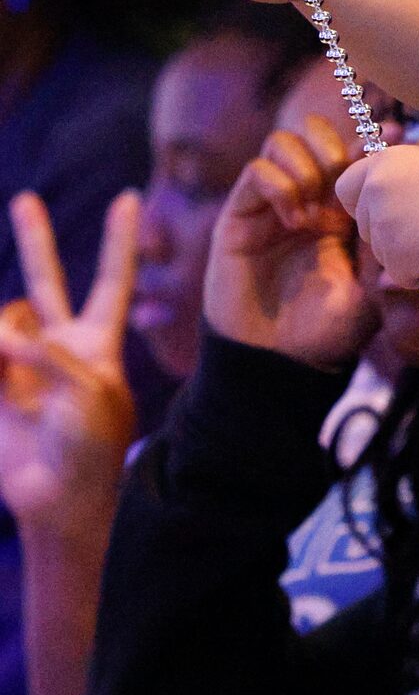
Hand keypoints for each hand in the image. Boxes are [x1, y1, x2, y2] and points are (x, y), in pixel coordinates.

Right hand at [0, 192, 137, 534]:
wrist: (59, 498)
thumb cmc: (90, 444)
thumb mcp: (89, 389)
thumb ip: (49, 352)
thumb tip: (2, 335)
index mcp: (98, 341)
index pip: (113, 278)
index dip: (118, 239)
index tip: (130, 196)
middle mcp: (59, 343)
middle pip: (47, 279)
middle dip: (35, 239)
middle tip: (24, 199)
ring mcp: (21, 361)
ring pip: (5, 317)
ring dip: (7, 340)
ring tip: (12, 370)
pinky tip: (5, 373)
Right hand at [205, 115, 376, 369]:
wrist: (281, 361)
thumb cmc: (330, 328)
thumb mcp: (374, 284)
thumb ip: (385, 241)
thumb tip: (402, 199)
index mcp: (343, 208)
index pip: (353, 152)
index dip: (371, 139)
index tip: (395, 135)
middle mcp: (308, 198)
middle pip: (316, 132)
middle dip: (334, 146)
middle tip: (345, 182)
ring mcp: (273, 204)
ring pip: (283, 141)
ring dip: (306, 165)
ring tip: (316, 208)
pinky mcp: (241, 215)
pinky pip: (256, 170)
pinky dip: (279, 184)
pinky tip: (294, 219)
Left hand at [335, 147, 418, 287]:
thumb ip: (396, 189)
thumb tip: (380, 225)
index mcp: (380, 165)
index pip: (345, 190)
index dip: (362, 205)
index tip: (384, 213)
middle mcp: (374, 192)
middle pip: (366, 229)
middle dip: (391, 236)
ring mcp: (383, 226)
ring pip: (383, 256)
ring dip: (409, 255)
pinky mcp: (396, 256)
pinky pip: (400, 277)